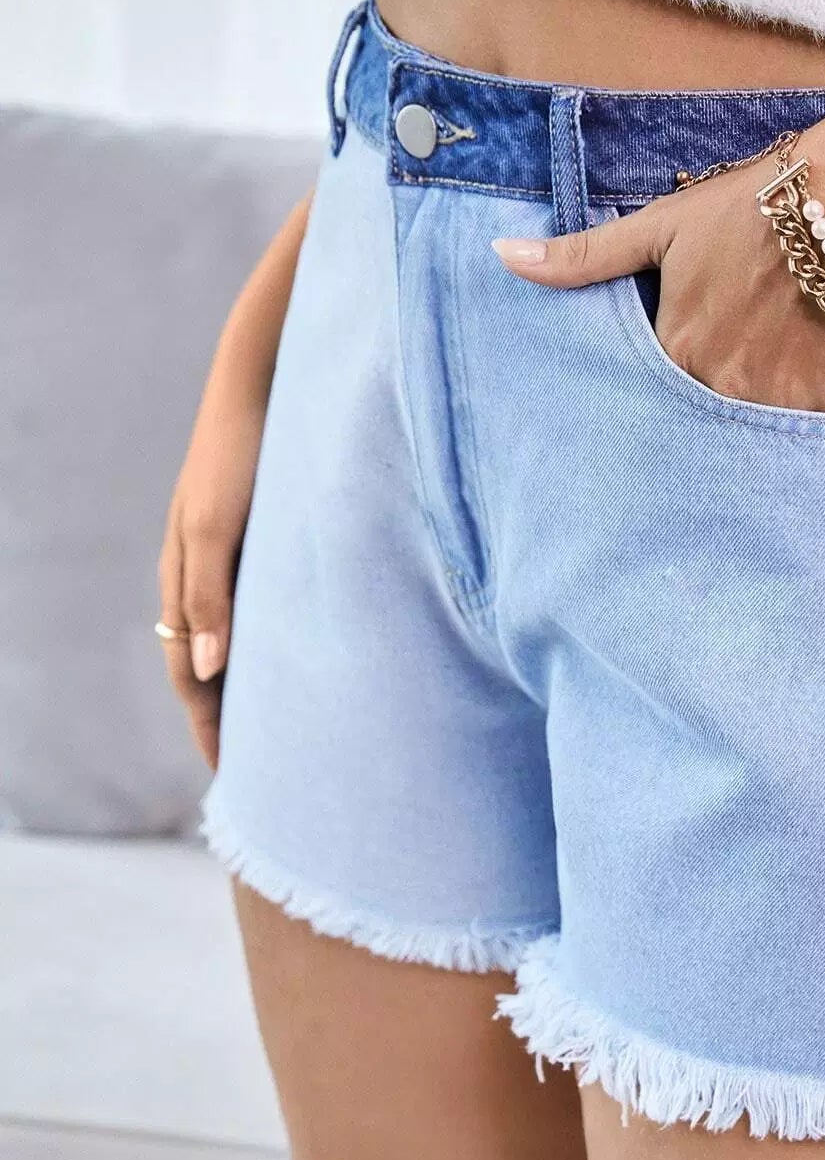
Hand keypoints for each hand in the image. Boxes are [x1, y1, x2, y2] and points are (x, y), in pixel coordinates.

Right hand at [158, 356, 268, 768]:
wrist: (263, 380)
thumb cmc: (240, 451)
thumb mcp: (218, 526)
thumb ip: (211, 596)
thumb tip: (210, 672)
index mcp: (183, 580)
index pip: (190, 675)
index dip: (209, 727)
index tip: (233, 778)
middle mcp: (204, 575)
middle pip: (208, 666)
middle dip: (225, 718)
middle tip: (258, 771)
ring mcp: (233, 557)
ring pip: (236, 639)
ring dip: (250, 685)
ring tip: (284, 729)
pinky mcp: (265, 537)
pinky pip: (263, 609)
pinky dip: (274, 645)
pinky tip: (306, 658)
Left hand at [491, 139, 824, 414]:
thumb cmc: (751, 209)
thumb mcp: (660, 226)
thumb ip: (583, 257)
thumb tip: (503, 256)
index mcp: (677, 355)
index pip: (651, 398)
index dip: (660, 388)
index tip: (671, 381)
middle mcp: (723, 391)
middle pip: (702, 423)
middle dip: (704, 416)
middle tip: (723, 387)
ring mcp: (782, 405)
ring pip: (756, 438)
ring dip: (754, 424)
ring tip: (766, 397)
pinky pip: (815, 438)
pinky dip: (811, 426)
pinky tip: (811, 398)